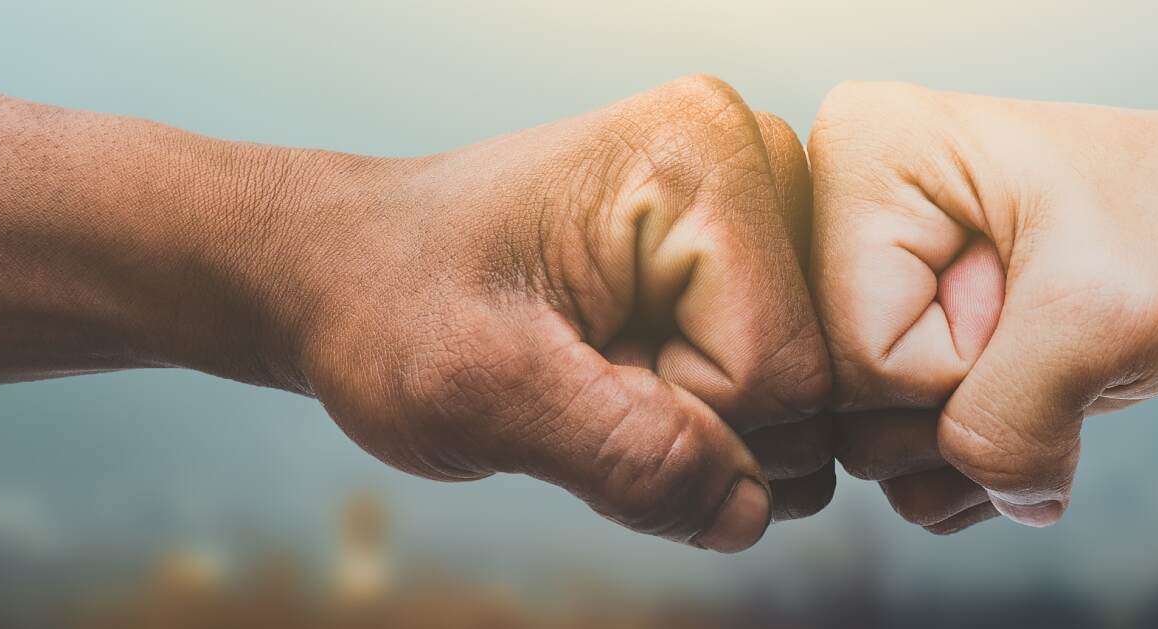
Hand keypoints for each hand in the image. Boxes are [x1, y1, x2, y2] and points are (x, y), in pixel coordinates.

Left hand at [273, 76, 833, 550]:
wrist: (347, 271)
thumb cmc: (391, 302)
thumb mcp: (484, 392)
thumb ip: (623, 455)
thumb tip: (749, 513)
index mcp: (704, 158)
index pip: (781, 369)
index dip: (683, 418)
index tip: (580, 376)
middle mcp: (753, 164)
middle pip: (811, 383)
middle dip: (701, 423)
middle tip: (588, 374)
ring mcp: (757, 213)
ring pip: (805, 400)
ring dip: (703, 426)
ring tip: (604, 369)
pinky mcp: (746, 262)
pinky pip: (781, 393)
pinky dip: (707, 417)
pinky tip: (632, 371)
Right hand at [808, 82, 1157, 530]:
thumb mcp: (1101, 319)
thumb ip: (1011, 424)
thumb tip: (999, 501)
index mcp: (861, 157)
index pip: (857, 351)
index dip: (960, 365)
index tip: (1031, 295)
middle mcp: (837, 213)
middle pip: (849, 404)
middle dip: (968, 404)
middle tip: (1043, 325)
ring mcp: (861, 287)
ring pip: (868, 448)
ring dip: (981, 444)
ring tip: (1048, 361)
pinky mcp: (893, 343)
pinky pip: (900, 466)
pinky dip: (982, 462)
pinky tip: (1036, 394)